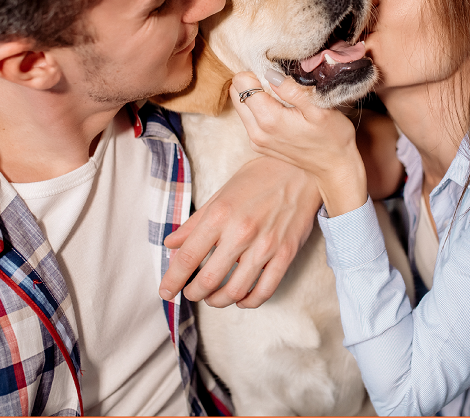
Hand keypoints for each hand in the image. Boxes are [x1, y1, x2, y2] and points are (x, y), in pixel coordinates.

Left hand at [158, 156, 320, 307]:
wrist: (304, 168)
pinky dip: (250, 301)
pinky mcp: (286, 253)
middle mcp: (241, 232)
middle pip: (209, 280)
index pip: (187, 257)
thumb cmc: (261, 176)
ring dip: (219, 301)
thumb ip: (196, 222)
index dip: (172, 280)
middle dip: (194, 293)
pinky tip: (242, 299)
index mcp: (220, 215)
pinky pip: (266, 289)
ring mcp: (266, 245)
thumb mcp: (222, 193)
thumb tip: (171, 243)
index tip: (166, 291)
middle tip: (192, 293)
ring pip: (236, 290)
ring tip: (214, 298)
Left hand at [231, 70, 368, 215]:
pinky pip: (249, 118)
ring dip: (254, 95)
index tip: (275, 74)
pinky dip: (259, 109)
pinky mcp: (259, 144)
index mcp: (269, 119)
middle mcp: (256, 131)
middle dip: (252, 82)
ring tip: (281, 96)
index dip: (256, 71)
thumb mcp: (319, 109)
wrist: (334, 166)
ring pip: (240, 106)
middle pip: (236, 93)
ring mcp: (256, 140)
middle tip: (277, 83)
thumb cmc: (333, 137)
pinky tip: (281, 111)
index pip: (242, 83)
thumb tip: (270, 74)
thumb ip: (293, 91)